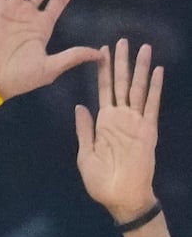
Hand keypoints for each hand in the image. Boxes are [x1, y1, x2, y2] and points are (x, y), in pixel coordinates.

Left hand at [75, 39, 161, 221]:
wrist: (119, 197)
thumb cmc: (100, 180)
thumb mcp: (85, 153)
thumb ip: (84, 129)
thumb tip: (79, 106)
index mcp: (104, 123)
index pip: (104, 91)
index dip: (102, 72)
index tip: (101, 53)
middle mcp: (121, 118)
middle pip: (122, 84)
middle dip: (121, 62)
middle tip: (122, 40)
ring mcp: (136, 122)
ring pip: (139, 89)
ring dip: (140, 68)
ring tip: (143, 48)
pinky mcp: (148, 130)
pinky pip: (152, 105)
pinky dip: (155, 88)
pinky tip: (157, 71)